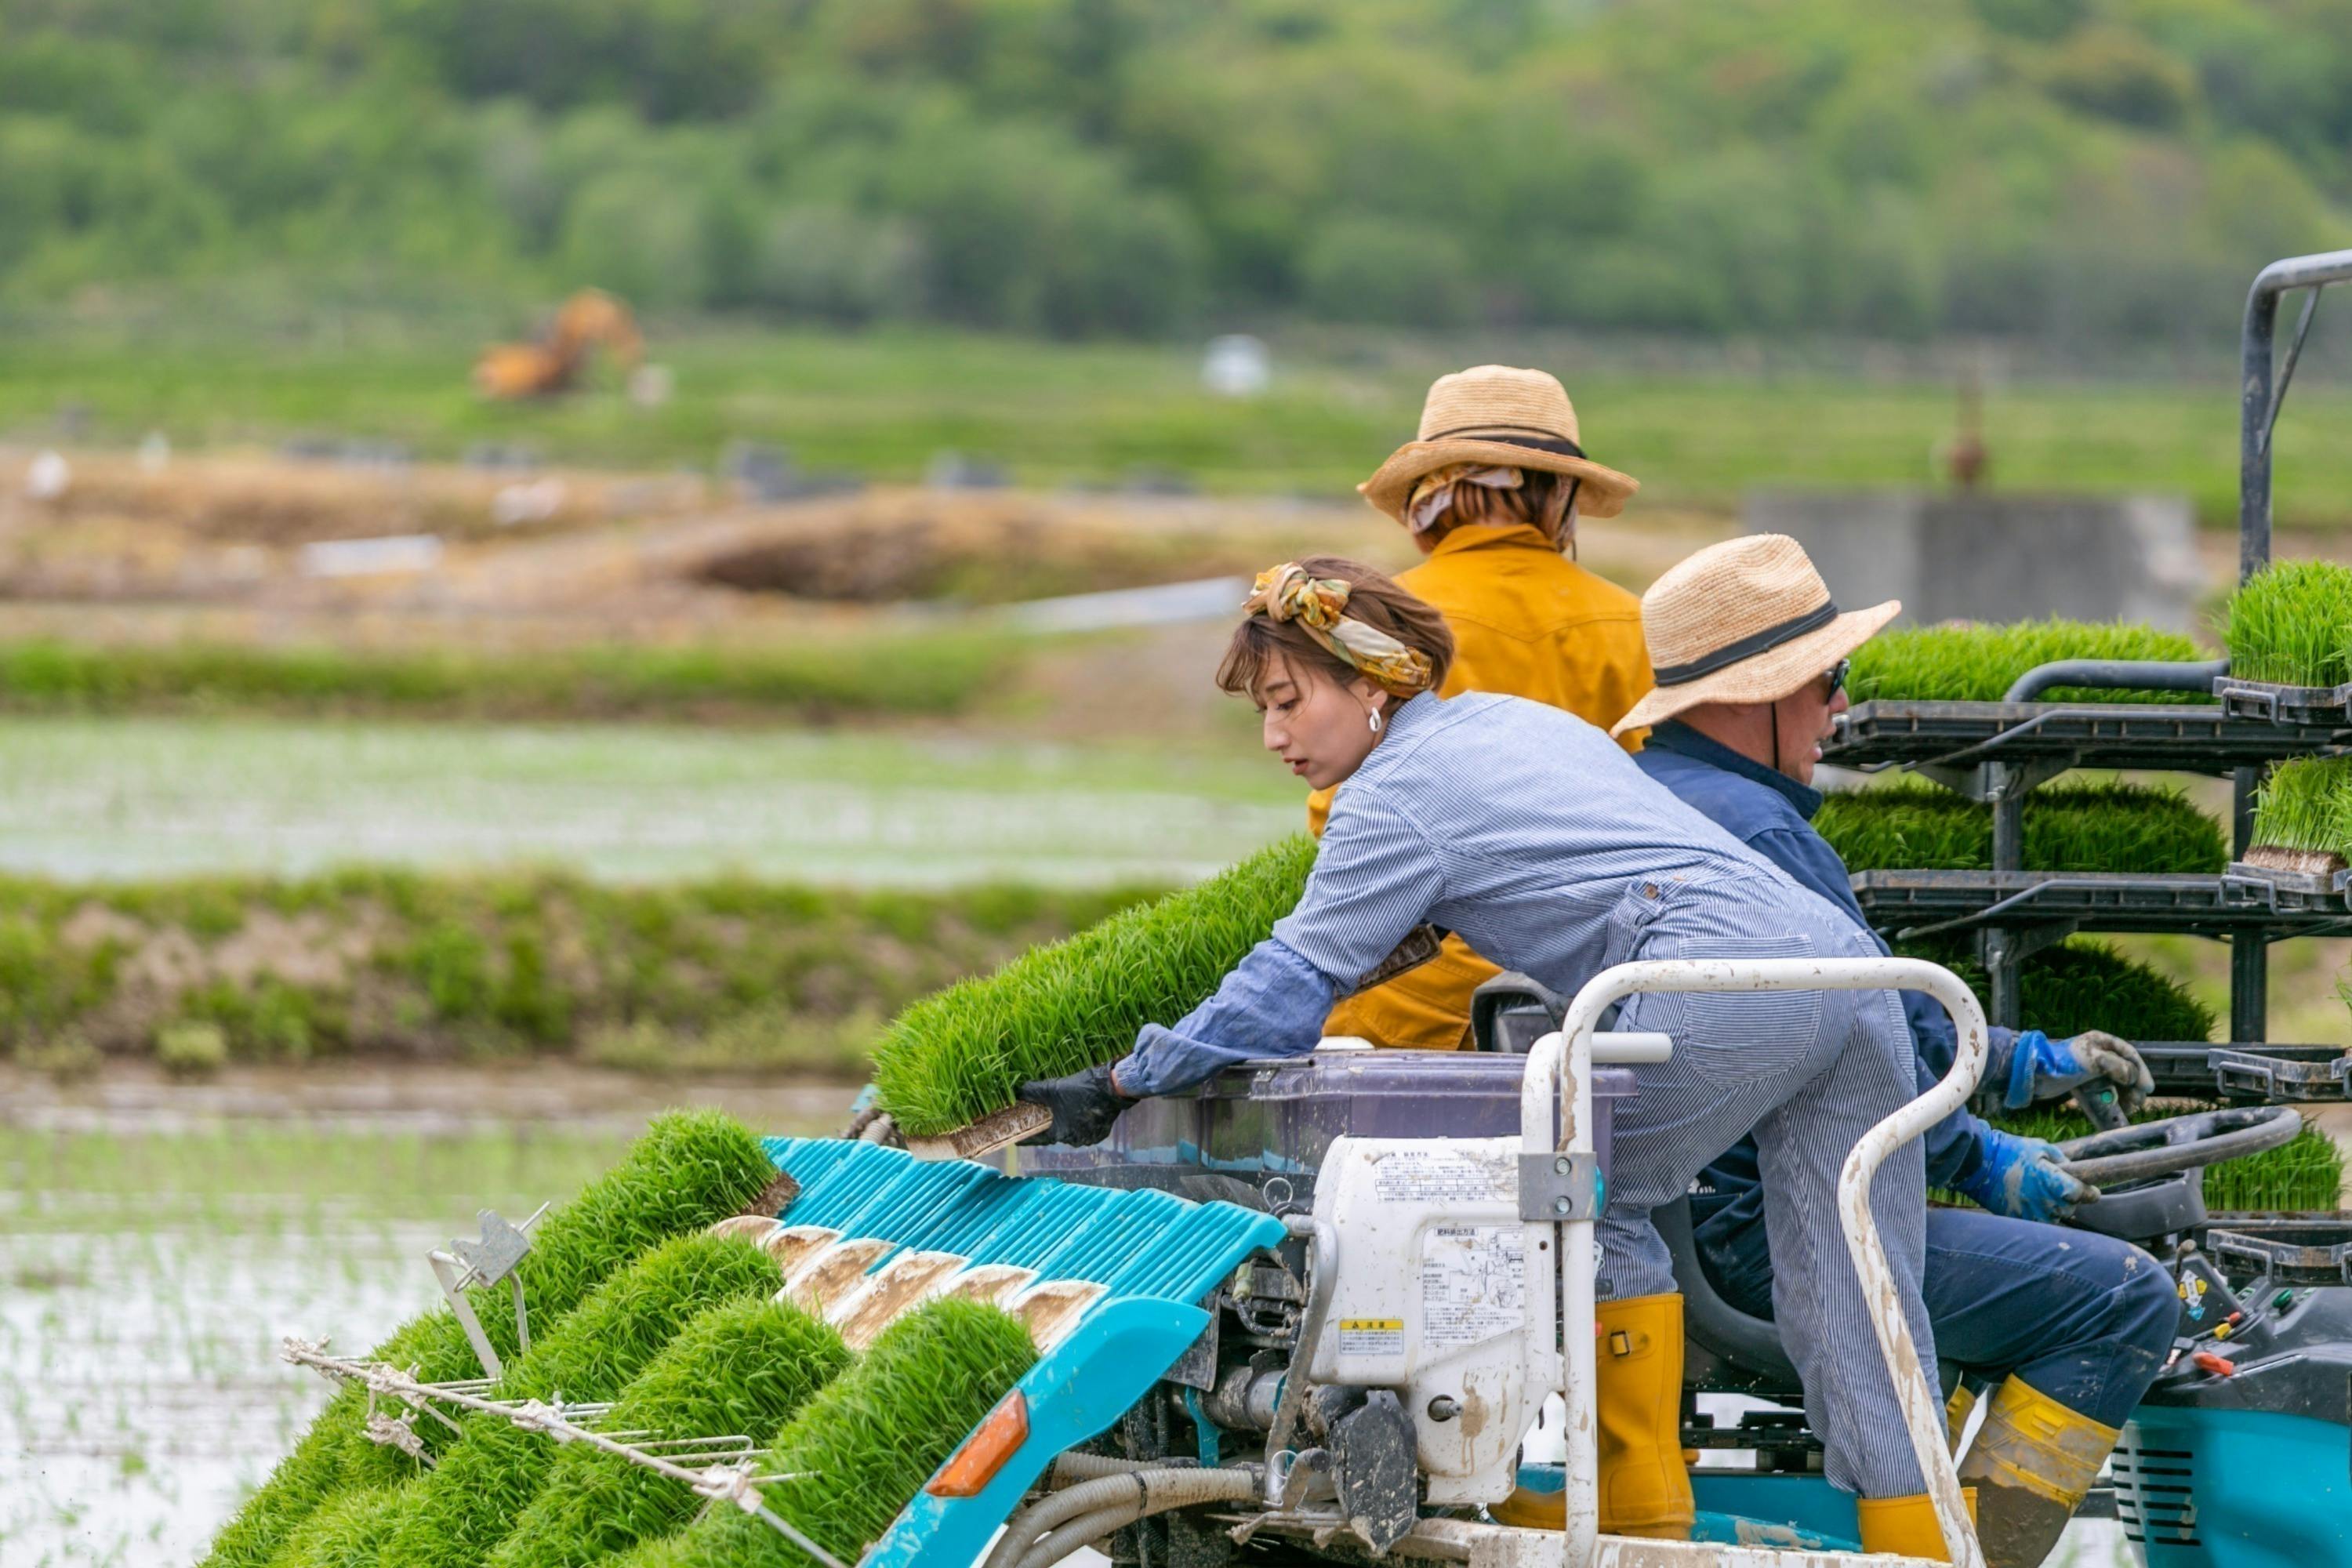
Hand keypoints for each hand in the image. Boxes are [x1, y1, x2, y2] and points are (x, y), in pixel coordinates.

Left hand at [1017, 1062, 1133, 1146]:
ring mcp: (1090, 1138)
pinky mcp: (1101, 1134)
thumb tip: (1017, 1092)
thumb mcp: (1052, 1088)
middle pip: (1056, 1134)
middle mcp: (1075, 1140)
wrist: (1111, 1088)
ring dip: (1067, 1123)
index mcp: (1061, 1133)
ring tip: (1065, 1111)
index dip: (1028, 1138)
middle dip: (1050, 1125)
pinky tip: (1079, 1112)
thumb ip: (1033, 1092)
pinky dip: (1080, 1123)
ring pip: (1072, 1132)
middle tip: (1046, 1115)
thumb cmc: (1080, 1089)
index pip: (1038, 1138)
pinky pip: (1085, 1131)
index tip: (1017, 1140)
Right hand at [1956, 1129, 2095, 1223]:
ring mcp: (2032, 1213)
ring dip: (2054, 1208)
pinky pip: (2039, 1223)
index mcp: (2053, 1181)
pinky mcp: (2020, 1219)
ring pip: (2055, 1217)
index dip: (2090, 1193)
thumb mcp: (2039, 1147)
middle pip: (2071, 1208)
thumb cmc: (2009, 1152)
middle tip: (2056, 1187)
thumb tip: (2071, 1170)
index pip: (2083, 1194)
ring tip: (2040, 1194)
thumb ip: (2060, 1159)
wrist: (1979, 1165)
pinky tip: (2031, 1202)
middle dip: (2069, 1199)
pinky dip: (2039, 1214)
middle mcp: (2045, 1201)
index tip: (2091, 1191)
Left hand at [2006, 1029, 2153, 1113]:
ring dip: (2123, 1096)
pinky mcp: (2081, 1083)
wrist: (2033, 1073)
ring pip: (2114, 1083)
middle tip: (2137, 1103)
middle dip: (2133, 1087)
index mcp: (2101, 1042)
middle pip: (2124, 1070)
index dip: (2141, 1071)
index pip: (2129, 1054)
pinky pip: (2102, 1092)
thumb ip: (2118, 1067)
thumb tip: (2134, 1079)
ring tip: (2127, 1109)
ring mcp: (2089, 1069)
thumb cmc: (2064, 1062)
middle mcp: (2097, 1053)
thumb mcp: (2094, 1061)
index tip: (2148, 1089)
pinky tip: (2115, 1111)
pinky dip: (2110, 1101)